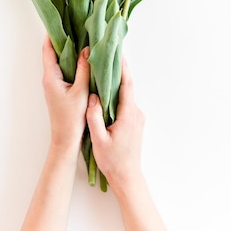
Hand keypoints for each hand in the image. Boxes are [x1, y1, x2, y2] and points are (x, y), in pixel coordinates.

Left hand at [42, 34, 89, 155]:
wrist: (66, 139)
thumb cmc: (72, 118)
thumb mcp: (81, 91)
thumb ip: (84, 69)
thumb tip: (87, 49)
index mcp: (51, 76)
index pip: (48, 50)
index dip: (51, 34)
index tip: (56, 20)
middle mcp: (50, 78)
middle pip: (52, 52)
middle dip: (60, 38)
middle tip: (71, 24)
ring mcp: (54, 83)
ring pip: (59, 61)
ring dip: (67, 50)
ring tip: (78, 36)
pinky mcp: (60, 89)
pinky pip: (64, 69)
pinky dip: (71, 61)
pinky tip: (82, 58)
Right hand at [86, 56, 144, 193]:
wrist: (127, 177)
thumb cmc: (113, 161)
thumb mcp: (99, 140)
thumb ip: (94, 118)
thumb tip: (93, 98)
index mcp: (128, 115)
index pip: (126, 86)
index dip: (123, 68)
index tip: (118, 53)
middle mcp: (136, 113)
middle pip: (127, 87)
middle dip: (119, 71)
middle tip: (110, 55)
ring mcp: (137, 117)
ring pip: (126, 95)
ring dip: (117, 82)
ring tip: (105, 69)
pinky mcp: (135, 122)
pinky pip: (126, 103)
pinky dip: (118, 94)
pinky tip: (107, 91)